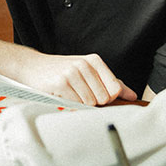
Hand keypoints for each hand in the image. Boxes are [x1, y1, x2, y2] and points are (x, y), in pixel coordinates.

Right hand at [12, 52, 135, 104]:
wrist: (32, 67)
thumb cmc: (62, 71)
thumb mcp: (87, 72)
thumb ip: (111, 83)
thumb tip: (132, 96)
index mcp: (94, 60)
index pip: (115, 89)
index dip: (107, 98)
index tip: (95, 94)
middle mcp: (84, 64)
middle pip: (103, 98)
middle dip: (92, 101)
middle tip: (79, 93)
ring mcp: (71, 73)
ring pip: (89, 103)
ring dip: (79, 104)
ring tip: (69, 93)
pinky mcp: (60, 83)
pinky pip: (75, 104)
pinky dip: (69, 105)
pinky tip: (62, 96)